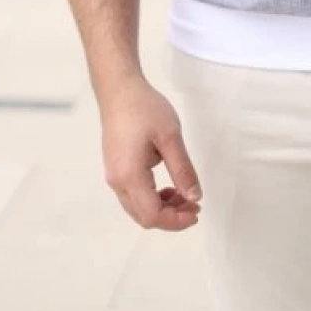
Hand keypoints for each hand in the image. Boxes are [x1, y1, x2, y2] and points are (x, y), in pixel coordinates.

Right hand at [100, 75, 201, 231]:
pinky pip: (133, 195)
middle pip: (144, 216)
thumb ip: (183, 170)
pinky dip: (152, 198)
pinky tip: (168, 187)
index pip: (152, 215)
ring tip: (184, 195)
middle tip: (195, 205)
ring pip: (138, 208)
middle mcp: (117, 181)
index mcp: (129, 175)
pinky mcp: (115, 169)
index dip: (176, 221)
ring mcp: (114, 176)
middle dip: (171, 217)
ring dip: (162, 208)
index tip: (196, 212)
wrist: (119, 89)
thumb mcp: (170, 137)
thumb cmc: (144, 108)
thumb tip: (194, 197)